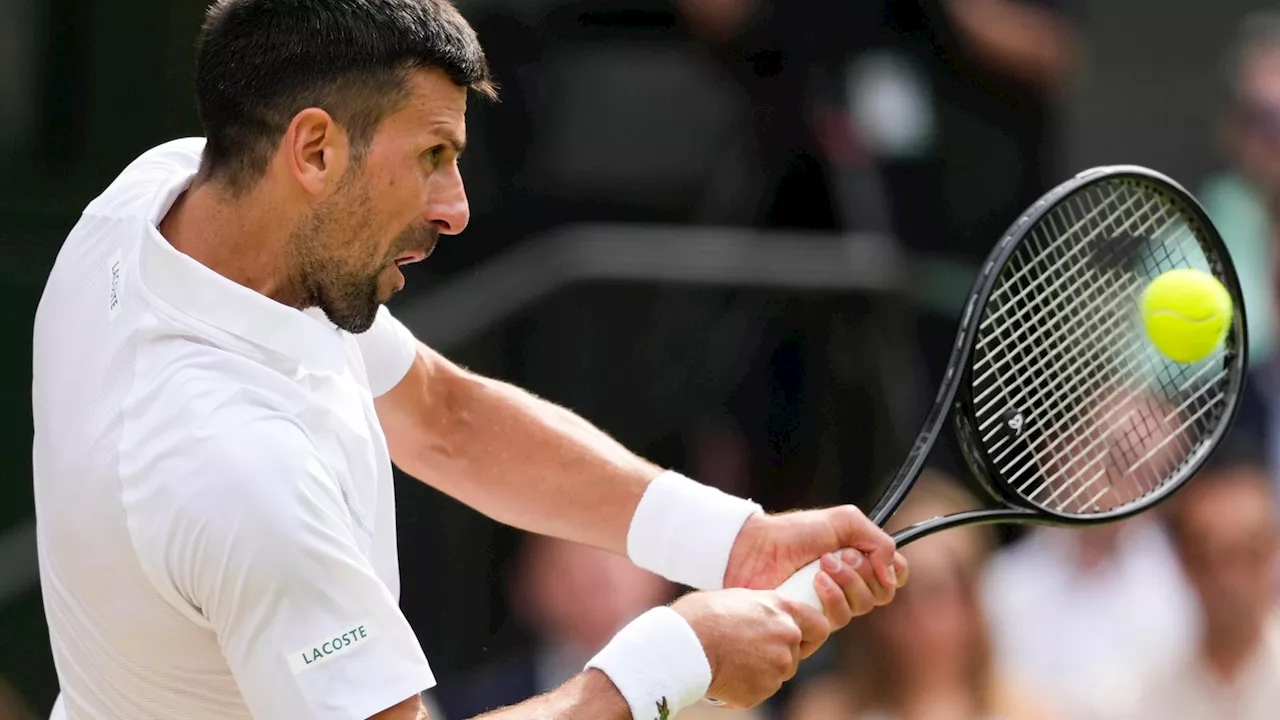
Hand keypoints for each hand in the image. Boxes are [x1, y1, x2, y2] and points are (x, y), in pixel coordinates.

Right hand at [672, 588, 828, 708]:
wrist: (684, 644)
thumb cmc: (703, 615)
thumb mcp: (738, 598)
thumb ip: (763, 609)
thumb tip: (765, 616)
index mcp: (784, 609)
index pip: (820, 626)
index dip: (810, 634)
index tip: (800, 638)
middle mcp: (788, 637)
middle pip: (795, 654)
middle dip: (777, 655)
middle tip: (749, 651)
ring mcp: (778, 666)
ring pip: (777, 674)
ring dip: (760, 672)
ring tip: (731, 660)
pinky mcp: (763, 691)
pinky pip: (759, 691)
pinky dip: (745, 687)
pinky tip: (725, 674)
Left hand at [723, 507, 908, 624]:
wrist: (754, 549)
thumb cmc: (792, 533)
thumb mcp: (842, 521)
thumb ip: (877, 539)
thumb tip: (892, 569)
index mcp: (859, 561)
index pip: (894, 575)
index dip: (893, 570)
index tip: (877, 559)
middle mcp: (849, 586)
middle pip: (882, 593)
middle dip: (863, 571)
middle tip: (837, 556)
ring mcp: (831, 605)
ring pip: (862, 607)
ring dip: (846, 582)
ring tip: (821, 566)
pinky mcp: (815, 622)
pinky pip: (839, 620)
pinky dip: (831, 598)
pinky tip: (814, 583)